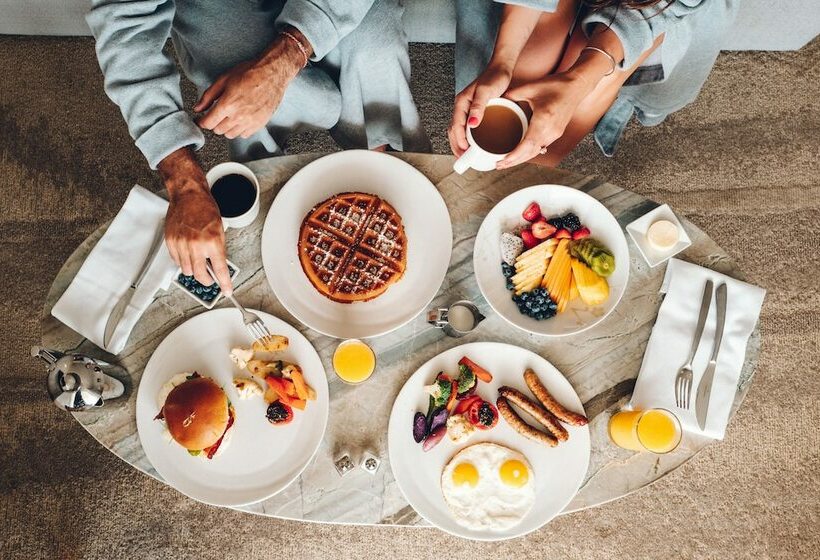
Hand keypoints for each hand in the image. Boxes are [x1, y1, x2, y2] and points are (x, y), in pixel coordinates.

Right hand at [158, 148, 232, 294]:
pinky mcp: (170, 242)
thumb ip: (218, 250)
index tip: (227, 290)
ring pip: (187, 271)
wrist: (188, 195)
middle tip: (211, 280)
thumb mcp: (220, 230)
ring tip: (198, 262)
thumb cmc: (205, 209)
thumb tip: (218, 267)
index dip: (225, 283)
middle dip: (207, 281)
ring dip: (194, 271)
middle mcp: (196, 245)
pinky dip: (183, 262)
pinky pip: (176, 261)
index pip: (220, 270)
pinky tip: (188, 255)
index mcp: (212, 241)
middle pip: (200, 276)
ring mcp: (181, 244)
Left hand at [195, 32, 307, 138]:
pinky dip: (239, 129)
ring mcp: (250, 122)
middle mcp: (238, 116)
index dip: (202, 122)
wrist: (272, 74)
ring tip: (229, 116)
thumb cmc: (249, 73)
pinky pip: (244, 135)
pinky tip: (240, 119)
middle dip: (214, 123)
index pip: (208, 123)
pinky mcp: (259, 124)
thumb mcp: (223, 80)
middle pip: (218, 130)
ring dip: (226, 127)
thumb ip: (208, 96)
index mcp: (227, 104)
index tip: (201, 120)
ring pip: (230, 134)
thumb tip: (198, 108)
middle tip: (216, 114)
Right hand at [448, 64, 512, 156]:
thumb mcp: (486, 92)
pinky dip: (466, 137)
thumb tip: (471, 124)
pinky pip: (465, 126)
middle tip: (464, 159)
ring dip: (460, 143)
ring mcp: (467, 109)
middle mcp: (462, 107)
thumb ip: (478, 107)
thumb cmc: (495, 77)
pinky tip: (473, 143)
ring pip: (458, 130)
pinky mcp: (474, 110)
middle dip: (456, 146)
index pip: (455, 127)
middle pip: (453, 130)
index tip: (465, 152)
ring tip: (466, 155)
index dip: (459, 141)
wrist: (501, 67)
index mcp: (461, 103)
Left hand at [496, 72, 592, 168]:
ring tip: (506, 162)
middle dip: (514, 161)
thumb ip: (512, 95)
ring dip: (521, 159)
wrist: (576, 86)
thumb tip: (498, 100)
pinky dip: (529, 152)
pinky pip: (540, 147)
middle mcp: (550, 131)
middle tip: (498, 165)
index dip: (514, 156)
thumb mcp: (530, 88)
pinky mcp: (556, 134)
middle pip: (530, 153)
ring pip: (535, 152)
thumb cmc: (556, 86)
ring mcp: (554, 134)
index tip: (502, 161)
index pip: (527, 145)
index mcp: (543, 120)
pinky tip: (520, 153)